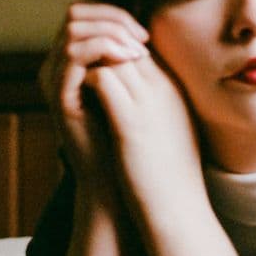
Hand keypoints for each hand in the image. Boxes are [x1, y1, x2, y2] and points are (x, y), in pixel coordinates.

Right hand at [41, 2, 148, 197]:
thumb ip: (125, 57)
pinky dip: (104, 48)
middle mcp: (55, 67)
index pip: (84, 15)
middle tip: (142, 40)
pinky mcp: (58, 96)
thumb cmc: (125, 132)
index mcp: (69, 61)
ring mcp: (53, 81)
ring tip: (138, 51)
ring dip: (111, 33)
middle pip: (76, 16)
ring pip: (74, 31)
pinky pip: (74, 56)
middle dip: (113, 20)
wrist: (115, 175)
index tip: (145, 35)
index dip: (115, 16)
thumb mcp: (128, 86)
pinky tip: (129, 59)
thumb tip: (143, 28)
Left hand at [82, 49, 206, 226]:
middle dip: (101, 54)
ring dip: (91, 65)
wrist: (179, 209)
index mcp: (175, 90)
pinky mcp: (131, 120)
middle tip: (79, 69)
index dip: (116, 54)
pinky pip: (102, 78)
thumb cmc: (172, 176)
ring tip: (76, 83)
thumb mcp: (173, 130)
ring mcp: (149, 102)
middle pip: (126, 46)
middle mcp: (164, 89)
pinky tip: (77, 96)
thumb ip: (159, 107)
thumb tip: (137, 99)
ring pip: (113, 56)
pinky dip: (86, 80)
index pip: (142, 50)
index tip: (98, 68)